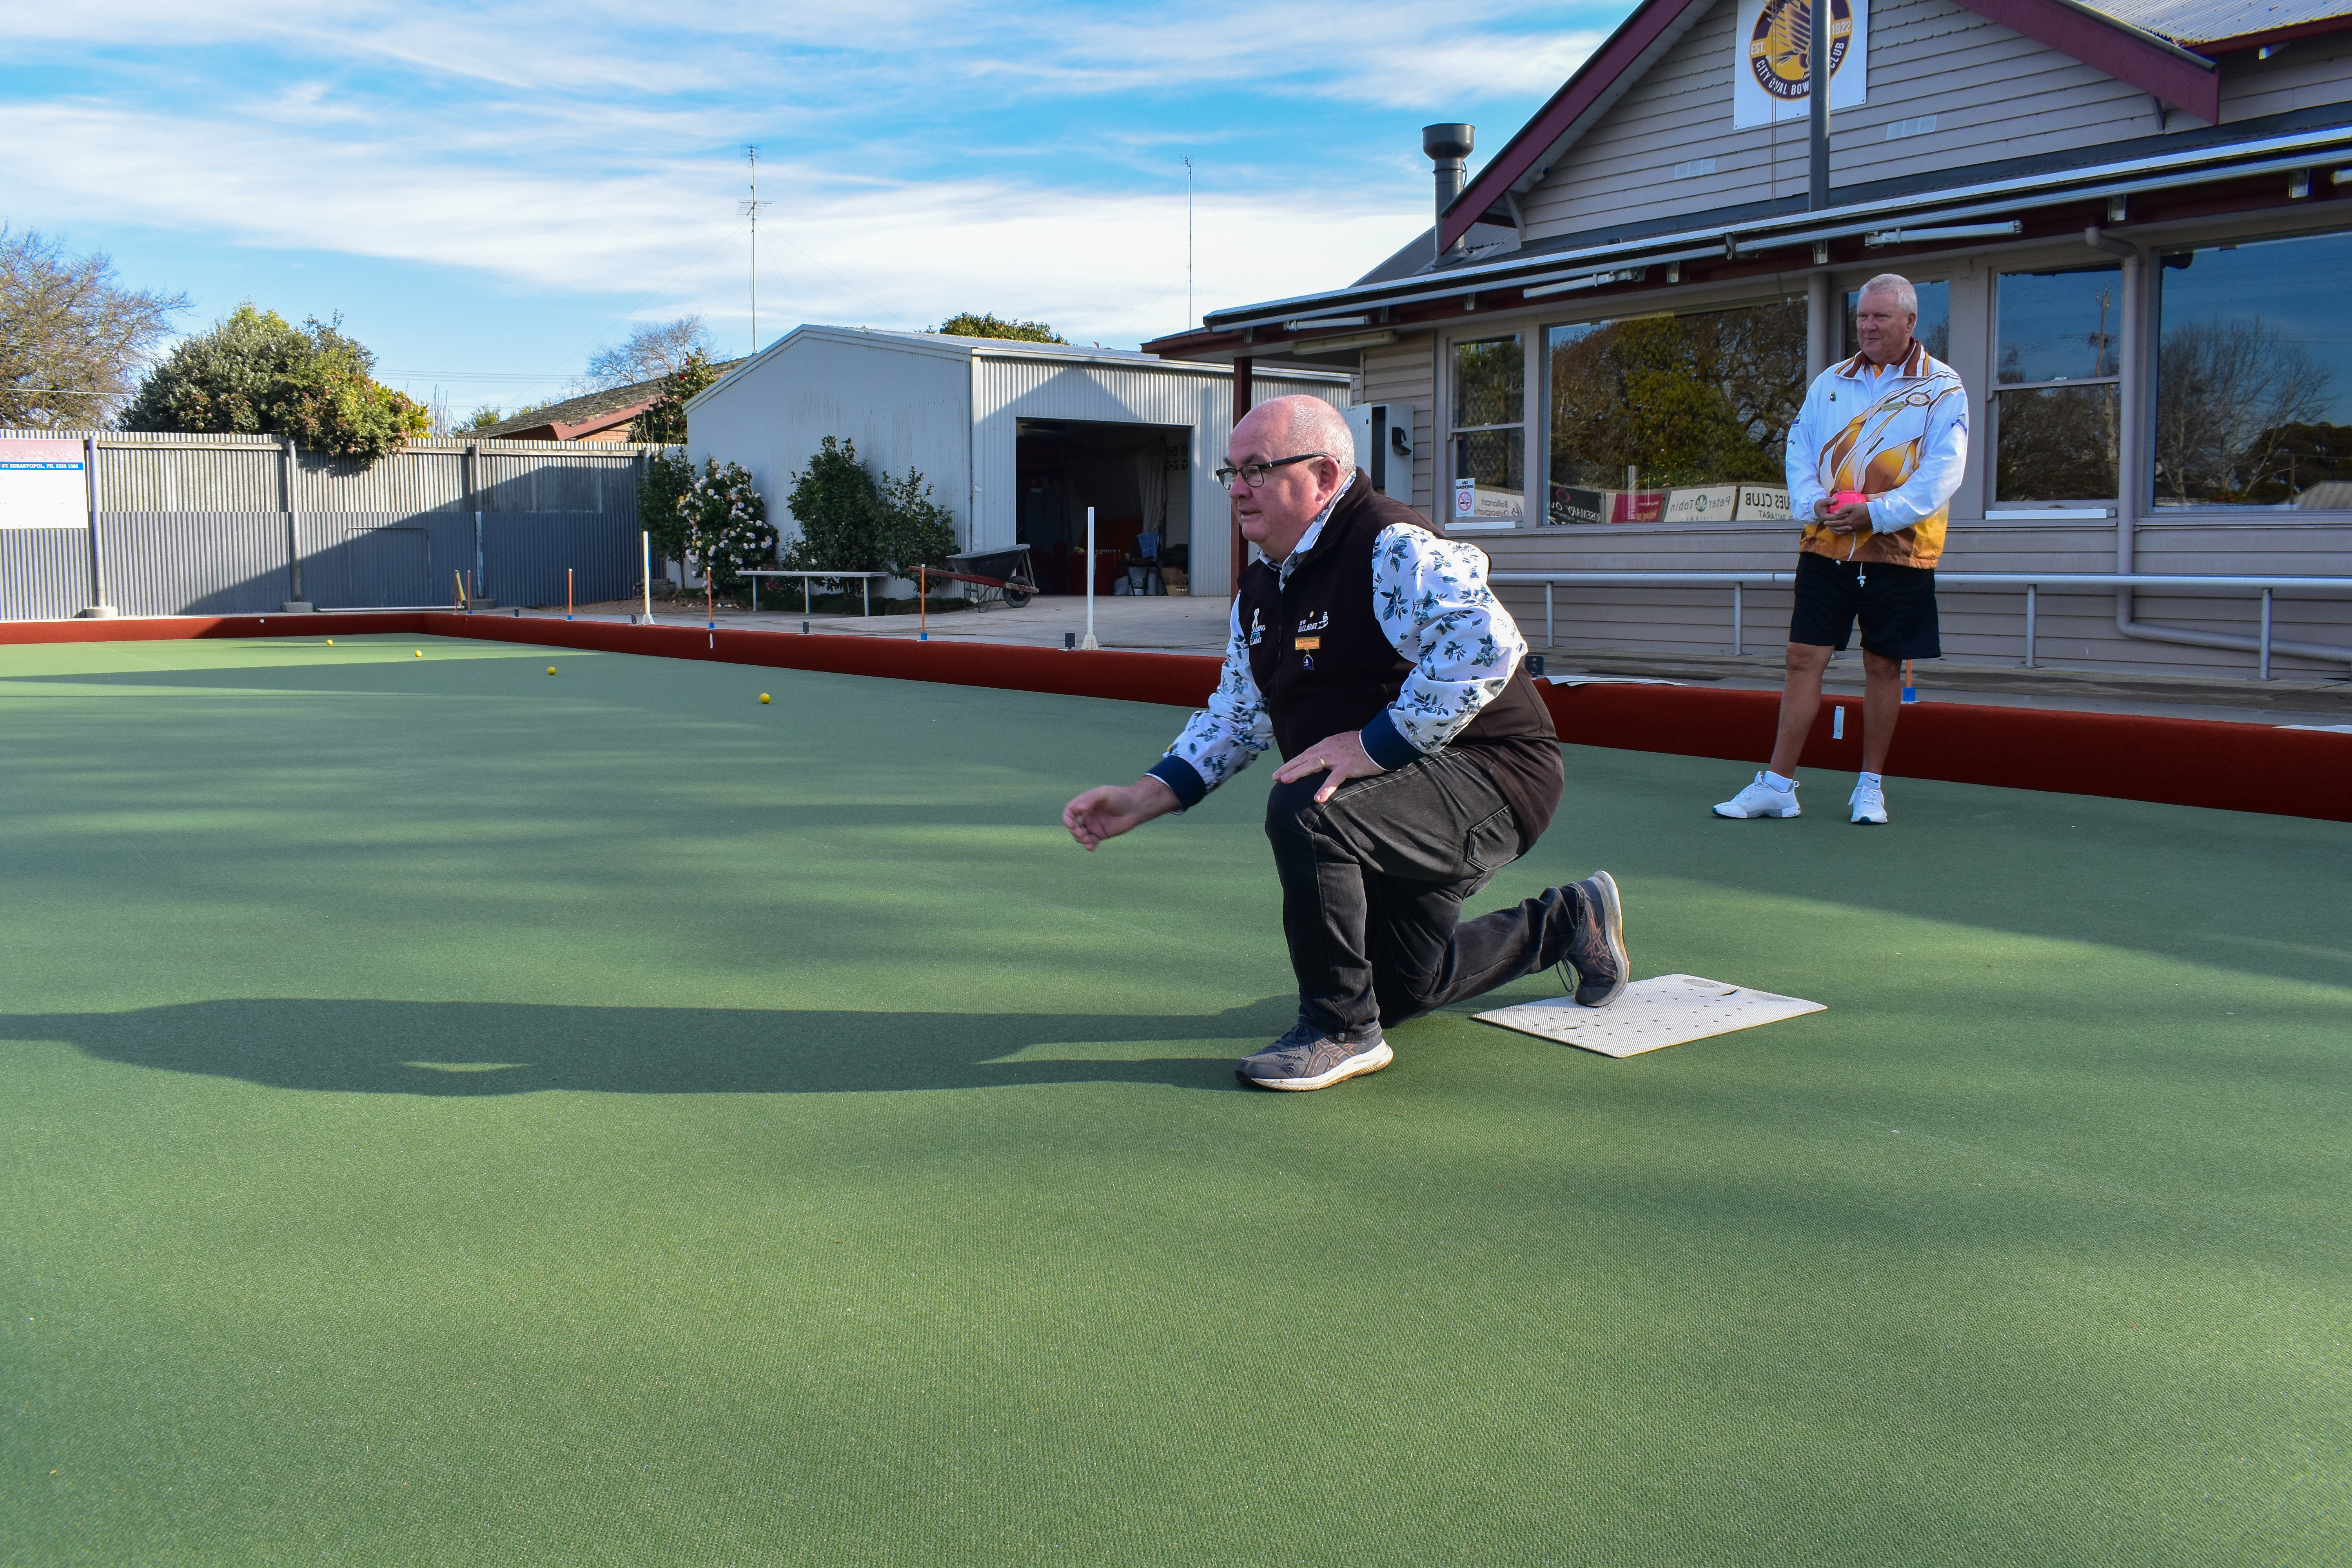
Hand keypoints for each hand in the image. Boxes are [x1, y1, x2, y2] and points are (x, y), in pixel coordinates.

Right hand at [1063, 777, 1178, 850]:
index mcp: (1085, 803)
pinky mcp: (1100, 834)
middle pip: (1073, 825)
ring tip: (1089, 841)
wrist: (1136, 807)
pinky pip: (1090, 842)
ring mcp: (1093, 825)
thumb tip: (1079, 808)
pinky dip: (1089, 845)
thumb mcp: (1105, 794)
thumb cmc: (1120, 796)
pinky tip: (1091, 847)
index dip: (1067, 819)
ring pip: (1079, 835)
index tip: (1072, 825)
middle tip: (1083, 834)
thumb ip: (1091, 799)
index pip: (1069, 812)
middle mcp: (1087, 815)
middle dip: (1075, 831)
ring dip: (1080, 839)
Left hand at [1270, 729, 1384, 803]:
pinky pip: (1334, 779)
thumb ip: (1330, 752)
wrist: (1380, 741)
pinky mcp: (1347, 767)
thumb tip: (1321, 761)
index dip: (1291, 763)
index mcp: (1326, 745)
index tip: (1279, 772)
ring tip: (1285, 781)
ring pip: (1312, 765)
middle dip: (1288, 768)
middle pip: (1303, 759)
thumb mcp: (1342, 745)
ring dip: (1298, 773)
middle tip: (1274, 778)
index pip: (1304, 755)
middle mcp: (1327, 749)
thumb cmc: (1363, 745)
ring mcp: (1336, 758)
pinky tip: (1317, 798)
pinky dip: (1325, 788)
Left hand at [1814, 498, 1872, 534]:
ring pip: (1843, 532)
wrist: (1875, 515)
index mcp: (1848, 520)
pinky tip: (1842, 531)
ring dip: (1837, 531)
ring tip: (1832, 529)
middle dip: (1832, 527)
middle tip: (1827, 526)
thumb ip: (1844, 509)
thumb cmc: (1864, 508)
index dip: (1830, 523)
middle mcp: (1850, 527)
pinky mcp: (1858, 530)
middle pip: (1839, 528)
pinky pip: (1849, 533)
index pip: (1836, 523)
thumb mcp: (1853, 506)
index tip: (1825, 522)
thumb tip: (1835, 513)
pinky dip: (1844, 533)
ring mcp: (1854, 529)